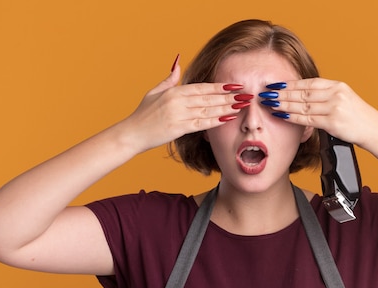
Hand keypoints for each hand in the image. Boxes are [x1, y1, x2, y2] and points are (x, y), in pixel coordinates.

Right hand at [117, 59, 250, 153]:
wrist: (132, 133)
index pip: (202, 87)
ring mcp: (179, 115)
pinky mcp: (179, 128)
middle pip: (209, 98)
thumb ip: (169, 79)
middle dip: (229, 97)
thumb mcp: (154, 92)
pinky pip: (202, 123)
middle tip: (245, 96)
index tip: (235, 85)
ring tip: (241, 106)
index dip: (220, 86)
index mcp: (174, 91)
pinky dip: (216, 121)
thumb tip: (177, 63)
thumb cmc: (142, 114)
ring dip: (226, 108)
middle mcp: (178, 101)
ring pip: (208, 110)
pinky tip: (227, 118)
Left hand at [263, 78, 377, 149]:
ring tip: (269, 103)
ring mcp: (334, 108)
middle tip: (266, 92)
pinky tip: (281, 114)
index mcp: (338, 86)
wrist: (375, 131)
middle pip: (303, 92)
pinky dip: (292, 116)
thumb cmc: (358, 119)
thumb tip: (304, 98)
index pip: (309, 82)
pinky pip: (308, 119)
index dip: (291, 83)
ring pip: (303, 105)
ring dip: (283, 104)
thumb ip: (326, 98)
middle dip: (282, 93)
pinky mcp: (333, 122)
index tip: (275, 84)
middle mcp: (336, 94)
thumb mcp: (344, 101)